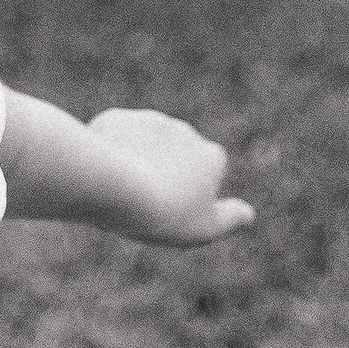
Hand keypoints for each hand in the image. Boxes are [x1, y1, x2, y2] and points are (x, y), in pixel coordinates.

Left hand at [87, 109, 255, 244]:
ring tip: (120, 188)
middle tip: (140, 203)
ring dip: (131, 161)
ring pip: (139, 145)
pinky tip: (101, 171)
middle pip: (169, 158)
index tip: (167, 213)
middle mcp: (184, 131)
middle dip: (157, 174)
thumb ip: (229, 219)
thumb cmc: (166, 213)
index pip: (200, 176)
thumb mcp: (205, 228)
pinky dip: (105, 152)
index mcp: (212, 155)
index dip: (181, 198)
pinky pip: (111, 137)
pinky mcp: (116, 119)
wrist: (119, 188)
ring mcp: (149, 121)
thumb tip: (247, 215)